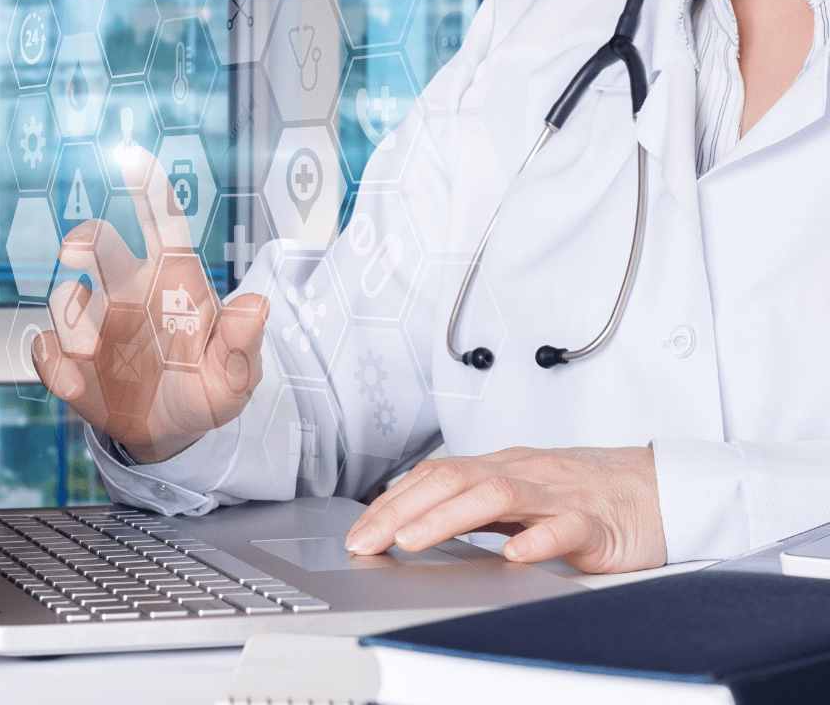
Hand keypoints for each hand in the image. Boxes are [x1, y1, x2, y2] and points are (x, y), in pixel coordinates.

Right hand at [30, 149, 268, 463]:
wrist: (172, 433)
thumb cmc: (207, 389)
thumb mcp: (235, 374)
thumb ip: (241, 342)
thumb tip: (257, 306)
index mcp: (173, 281)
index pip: (161, 223)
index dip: (148, 189)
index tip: (130, 156)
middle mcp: (128, 291)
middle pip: (99, 244)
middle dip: (84, 238)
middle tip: (77, 251)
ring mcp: (94, 323)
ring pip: (65, 299)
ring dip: (72, 320)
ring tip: (93, 353)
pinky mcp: (68, 362)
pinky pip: (47, 351)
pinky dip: (54, 364)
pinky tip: (76, 384)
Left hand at [345, 446, 666, 573]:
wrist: (661, 488)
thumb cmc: (587, 493)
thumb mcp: (523, 492)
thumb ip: (478, 505)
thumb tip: (417, 522)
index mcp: (503, 466)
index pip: (435, 475)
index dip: (392, 502)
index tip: (359, 532)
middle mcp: (525, 473)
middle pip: (454, 479)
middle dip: (401, 510)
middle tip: (366, 541)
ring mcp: (560, 495)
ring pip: (497, 495)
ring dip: (447, 517)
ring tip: (413, 540)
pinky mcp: (598, 523)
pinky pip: (566, 528)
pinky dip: (537, 540)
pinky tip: (514, 555)